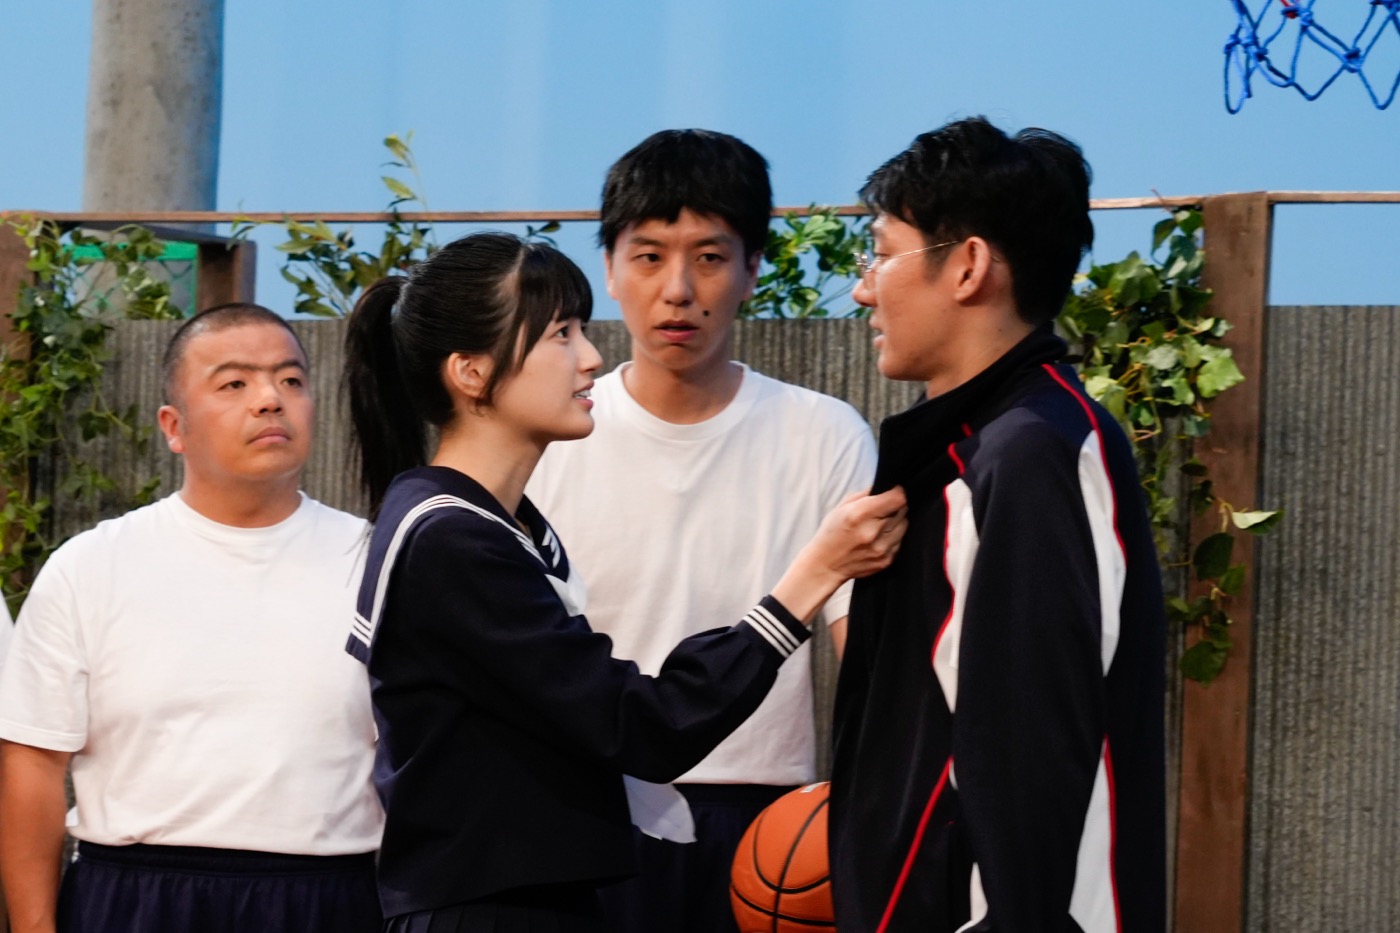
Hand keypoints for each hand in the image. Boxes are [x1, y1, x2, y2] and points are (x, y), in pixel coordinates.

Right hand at [770, 487, 907, 622]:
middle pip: (903, 510)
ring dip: (895, 522)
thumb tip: (886, 486)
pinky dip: (892, 537)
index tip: (894, 492)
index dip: (898, 492)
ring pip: (904, 525)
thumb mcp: (841, 507)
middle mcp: (873, 532)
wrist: (825, 565)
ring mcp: (881, 548)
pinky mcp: (886, 560)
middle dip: (894, 507)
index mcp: (859, 514)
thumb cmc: (831, 534)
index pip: (898, 498)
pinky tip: (877, 539)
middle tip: (881, 510)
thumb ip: (866, 494)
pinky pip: (900, 541)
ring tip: (878, 525)